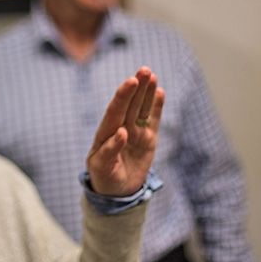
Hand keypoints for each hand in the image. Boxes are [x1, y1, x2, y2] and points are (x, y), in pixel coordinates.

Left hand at [86, 66, 164, 195]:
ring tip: (152, 75)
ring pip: (142, 108)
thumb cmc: (103, 178)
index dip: (122, 96)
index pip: (114, 110)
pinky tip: (159, 92)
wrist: (116, 191)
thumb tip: (121, 132)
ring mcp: (135, 132)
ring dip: (146, 92)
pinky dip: (156, 107)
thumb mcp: (101, 167)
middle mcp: (120, 128)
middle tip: (144, 70)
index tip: (130, 82)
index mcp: (105, 133)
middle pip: (130, 104)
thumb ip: (109, 150)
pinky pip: (153, 120)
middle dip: (136, 87)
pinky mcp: (148, 139)